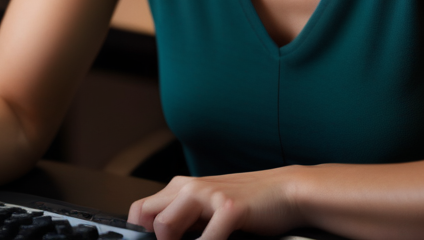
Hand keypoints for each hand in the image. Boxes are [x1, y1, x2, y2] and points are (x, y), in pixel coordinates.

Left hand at [128, 167, 301, 239]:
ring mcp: (209, 196)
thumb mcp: (209, 207)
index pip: (139, 211)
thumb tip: (164, 237)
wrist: (285, 190)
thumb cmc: (248, 202)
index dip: (138, 235)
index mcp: (181, 187)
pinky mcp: (230, 208)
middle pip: (146, 218)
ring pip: (165, 226)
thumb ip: (185, 219)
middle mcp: (190, 188)